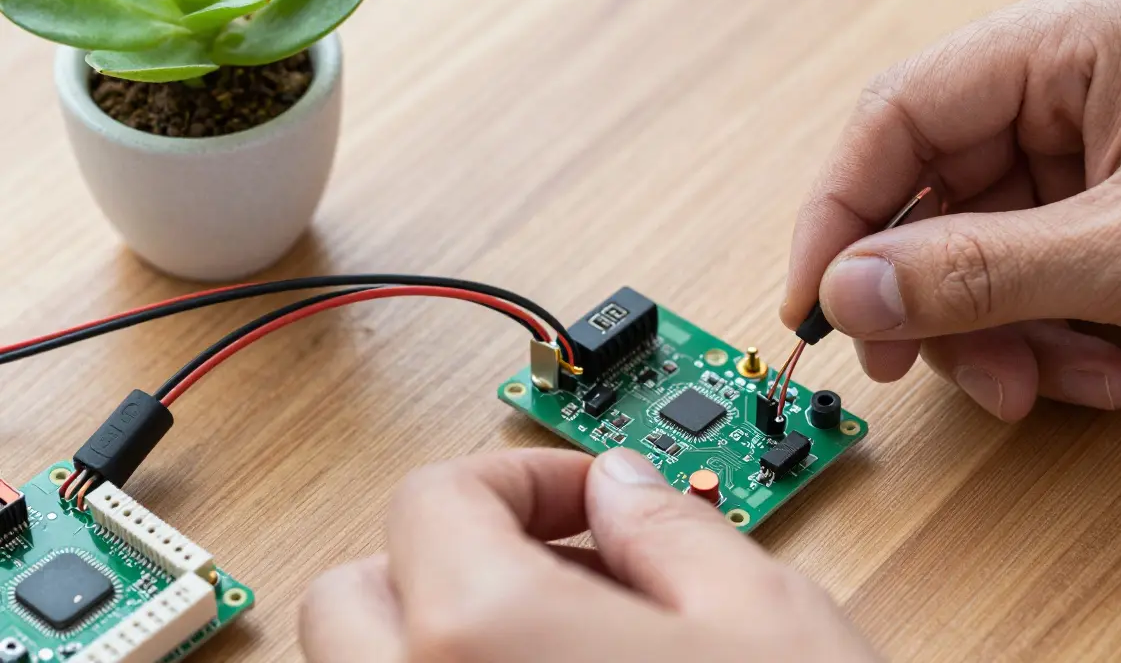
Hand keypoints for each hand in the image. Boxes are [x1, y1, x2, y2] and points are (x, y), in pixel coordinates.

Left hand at [299, 448, 876, 661]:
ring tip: (556, 653)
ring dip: (433, 644)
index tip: (582, 500)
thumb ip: (670, 530)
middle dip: (446, 560)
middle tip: (556, 570)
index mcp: (484, 638)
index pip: (431, 501)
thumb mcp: (763, 621)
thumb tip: (622, 490)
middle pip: (355, 596)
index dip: (517, 478)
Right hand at [782, 0, 1120, 420]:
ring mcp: (1083, 138)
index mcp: (1069, 39)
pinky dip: (1038, 332)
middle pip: (928, 186)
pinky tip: (1089, 370)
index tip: (813, 300)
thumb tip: (848, 290)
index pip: (898, 115)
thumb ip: (976, 273)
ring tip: (1041, 386)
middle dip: (926, 292)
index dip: (839, 212)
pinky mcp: (1101, 196)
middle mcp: (1064, 78)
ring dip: (990, 330)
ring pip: (969, 241)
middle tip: (912, 365)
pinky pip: (1022, 266)